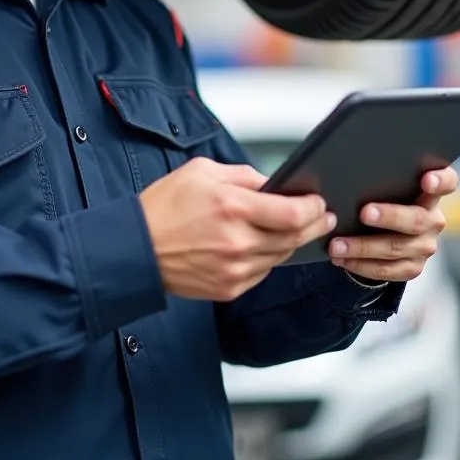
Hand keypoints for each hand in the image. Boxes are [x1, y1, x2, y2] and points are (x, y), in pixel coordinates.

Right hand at [139, 156, 335, 301]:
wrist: (136, 248)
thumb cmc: (164, 205)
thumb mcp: (202, 171)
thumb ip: (243, 175)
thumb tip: (274, 184)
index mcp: (231, 207)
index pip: (292, 213)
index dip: (313, 208)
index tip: (319, 202)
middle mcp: (237, 241)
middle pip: (294, 238)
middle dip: (314, 225)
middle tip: (323, 217)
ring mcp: (234, 269)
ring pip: (281, 256)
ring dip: (293, 242)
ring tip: (297, 229)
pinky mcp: (229, 287)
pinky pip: (263, 272)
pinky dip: (269, 257)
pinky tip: (265, 245)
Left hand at [327, 166, 458, 282]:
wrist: (386, 232)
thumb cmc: (382, 199)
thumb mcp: (387, 187)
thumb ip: (380, 179)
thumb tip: (345, 170)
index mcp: (430, 194)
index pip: (447, 182)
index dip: (440, 180)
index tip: (427, 179)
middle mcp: (432, 220)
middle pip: (415, 219)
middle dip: (389, 216)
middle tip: (364, 213)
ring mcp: (424, 246)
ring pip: (395, 248)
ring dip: (362, 247)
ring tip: (336, 245)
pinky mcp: (412, 268)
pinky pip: (386, 270)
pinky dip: (360, 265)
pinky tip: (341, 259)